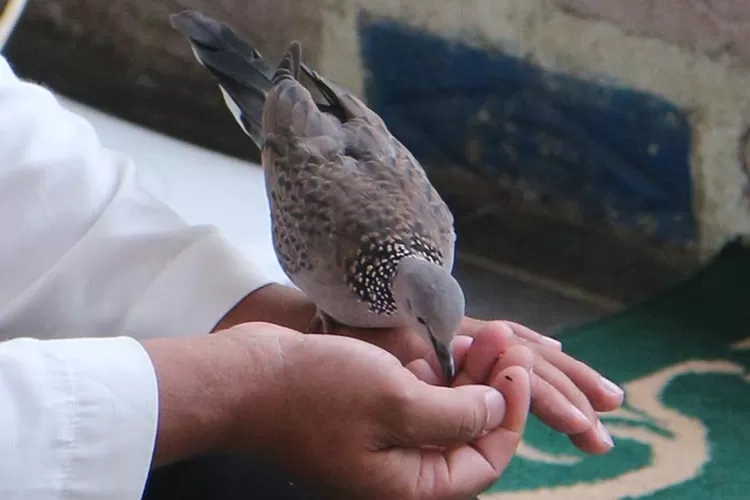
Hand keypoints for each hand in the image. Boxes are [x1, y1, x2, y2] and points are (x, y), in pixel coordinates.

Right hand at [214, 284, 621, 454]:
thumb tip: (495, 410)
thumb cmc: (317, 393)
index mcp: (409, 485)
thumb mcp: (398, 403)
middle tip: (503, 340)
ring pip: (442, 410)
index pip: (483, 459)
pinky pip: (414, 396)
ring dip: (465, 374)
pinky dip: (433, 372)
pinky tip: (440, 345)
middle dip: (490, 386)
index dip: (509, 414)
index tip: (515, 368)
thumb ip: (456, 415)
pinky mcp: (366, 413)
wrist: (245, 377)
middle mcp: (398, 469)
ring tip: (480, 332)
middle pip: (465, 433)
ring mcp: (380, 440)